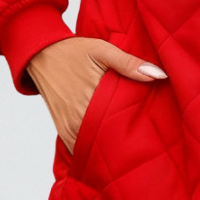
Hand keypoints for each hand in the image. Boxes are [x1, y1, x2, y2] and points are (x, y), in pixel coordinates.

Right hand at [26, 37, 166, 152]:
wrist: (41, 54)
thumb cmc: (74, 51)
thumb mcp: (102, 50)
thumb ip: (128, 63)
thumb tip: (157, 75)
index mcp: (92, 99)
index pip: (121, 125)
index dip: (138, 132)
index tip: (153, 135)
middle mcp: (78, 118)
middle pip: (109, 140)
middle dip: (127, 143)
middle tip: (146, 145)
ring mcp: (69, 126)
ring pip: (95, 147)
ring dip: (111, 147)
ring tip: (130, 149)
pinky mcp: (63, 130)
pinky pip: (80, 147)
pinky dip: (94, 149)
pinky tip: (109, 148)